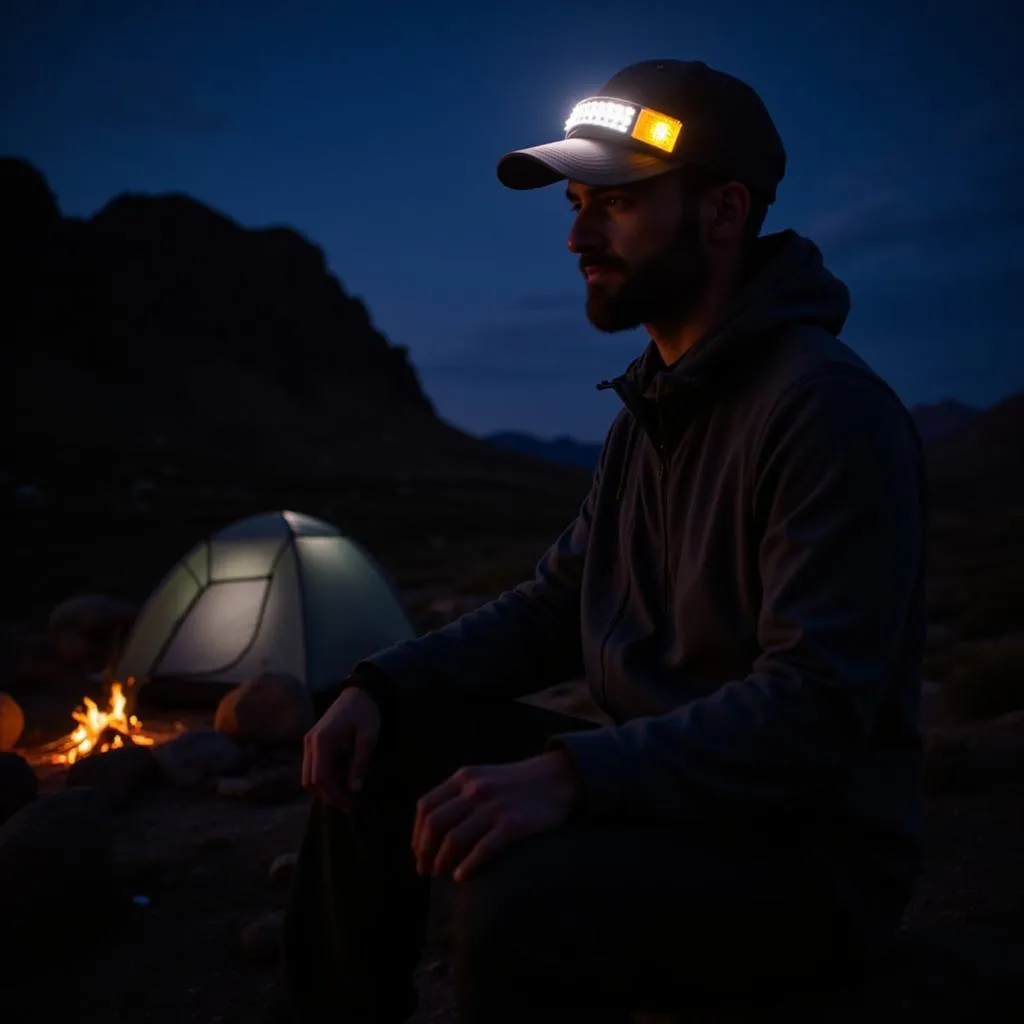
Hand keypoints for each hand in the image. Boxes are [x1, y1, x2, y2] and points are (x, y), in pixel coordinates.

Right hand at [302, 686, 380, 811]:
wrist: (360, 692)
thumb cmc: (366, 713)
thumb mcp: (368, 737)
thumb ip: (360, 763)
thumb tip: (354, 789)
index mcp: (322, 740)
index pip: (321, 778)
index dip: (335, 795)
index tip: (352, 804)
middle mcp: (310, 742)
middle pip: (310, 781)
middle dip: (329, 796)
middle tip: (351, 804)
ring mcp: (309, 742)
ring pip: (309, 777)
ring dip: (326, 789)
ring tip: (348, 796)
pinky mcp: (313, 743)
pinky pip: (314, 768)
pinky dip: (325, 779)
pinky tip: (343, 782)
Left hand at [411, 750, 579, 882]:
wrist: (557, 778)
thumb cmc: (516, 784)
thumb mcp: (483, 777)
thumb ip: (458, 794)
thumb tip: (432, 828)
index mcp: (464, 777)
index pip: (426, 806)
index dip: (417, 833)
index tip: (418, 851)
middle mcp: (475, 789)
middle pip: (435, 824)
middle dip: (424, 851)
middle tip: (424, 869)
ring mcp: (494, 806)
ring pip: (454, 838)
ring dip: (442, 861)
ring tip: (440, 873)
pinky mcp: (513, 823)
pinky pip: (482, 849)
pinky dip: (468, 866)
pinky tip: (461, 876)